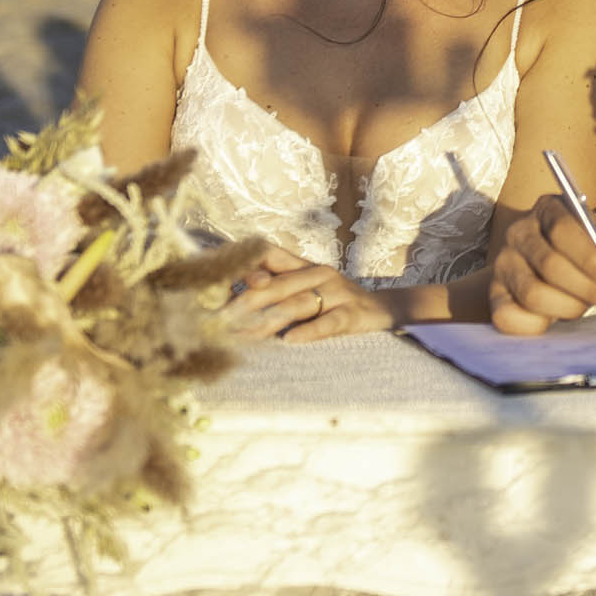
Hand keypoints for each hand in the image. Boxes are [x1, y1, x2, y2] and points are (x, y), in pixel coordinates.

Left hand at [221, 244, 392, 341]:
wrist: (380, 309)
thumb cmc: (331, 303)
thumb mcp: (302, 291)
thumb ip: (271, 290)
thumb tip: (227, 297)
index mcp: (302, 265)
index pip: (268, 254)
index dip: (242, 265)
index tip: (214, 282)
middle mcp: (318, 273)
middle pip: (276, 286)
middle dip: (244, 304)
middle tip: (219, 322)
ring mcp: (337, 292)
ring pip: (297, 304)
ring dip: (268, 321)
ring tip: (244, 336)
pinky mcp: (353, 313)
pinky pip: (329, 322)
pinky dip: (310, 331)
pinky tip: (291, 341)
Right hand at [489, 194, 595, 334]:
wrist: (551, 263)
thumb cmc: (581, 249)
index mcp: (547, 209)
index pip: (562, 230)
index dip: (590, 258)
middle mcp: (518, 232)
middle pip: (549, 263)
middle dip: (587, 288)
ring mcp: (502, 264)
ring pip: (532, 293)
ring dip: (568, 307)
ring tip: (585, 307)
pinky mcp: (494, 294)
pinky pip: (509, 317)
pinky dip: (537, 325)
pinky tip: (555, 320)